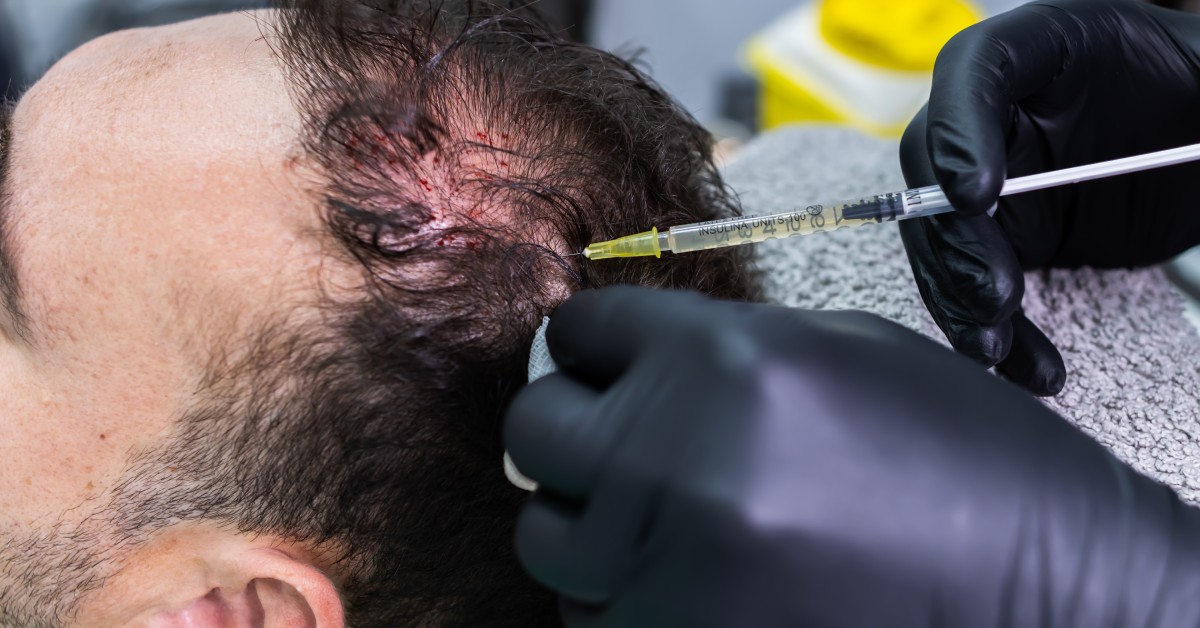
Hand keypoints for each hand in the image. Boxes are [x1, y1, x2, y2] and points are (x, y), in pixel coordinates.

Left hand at [505, 287, 1199, 627]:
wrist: (1044, 591)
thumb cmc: (955, 459)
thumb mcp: (840, 354)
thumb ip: (711, 346)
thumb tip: (616, 356)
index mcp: (723, 363)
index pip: (581, 331)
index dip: (594, 345)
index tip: (604, 363)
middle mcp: (677, 460)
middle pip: (536, 428)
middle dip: (574, 427)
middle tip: (624, 440)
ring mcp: (669, 568)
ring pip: (547, 534)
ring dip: (593, 520)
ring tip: (669, 518)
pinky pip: (589, 613)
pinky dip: (622, 593)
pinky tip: (693, 577)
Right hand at [899, 0, 1199, 395]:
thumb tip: (1193, 140)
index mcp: (1040, 46)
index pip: (974, 70)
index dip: (960, 130)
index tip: (976, 196)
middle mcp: (999, 111)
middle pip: (935, 168)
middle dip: (957, 238)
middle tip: (997, 292)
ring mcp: (996, 177)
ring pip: (942, 239)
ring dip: (960, 297)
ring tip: (996, 345)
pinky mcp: (1010, 234)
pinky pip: (978, 284)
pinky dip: (997, 332)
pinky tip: (1029, 368)